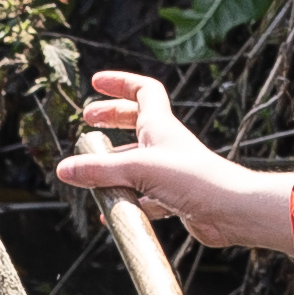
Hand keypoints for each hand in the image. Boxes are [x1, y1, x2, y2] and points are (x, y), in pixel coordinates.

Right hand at [59, 68, 264, 246]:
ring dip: (114, 164)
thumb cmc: (193, 180)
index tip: (96, 83)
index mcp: (160, 126)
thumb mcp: (139, 169)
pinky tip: (109, 212)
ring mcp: (170, 171)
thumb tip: (63, 169)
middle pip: (135, 121)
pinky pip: (144, 197)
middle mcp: (165, 144)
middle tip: (87, 124)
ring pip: (137, 161)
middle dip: (111, 118)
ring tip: (89, 173)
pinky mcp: (174, 198)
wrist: (229, 210)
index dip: (120, 83)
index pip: (142, 90)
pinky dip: (126, 201)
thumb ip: (100, 170)